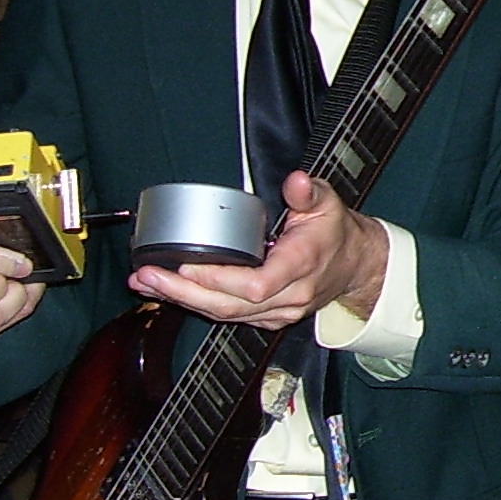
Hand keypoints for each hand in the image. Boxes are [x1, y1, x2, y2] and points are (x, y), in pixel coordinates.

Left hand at [129, 170, 388, 329]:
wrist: (354, 265)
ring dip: (182, 301)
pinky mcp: (267, 319)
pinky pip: (228, 316)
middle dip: (184, 293)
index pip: (257, 284)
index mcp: (302, 265)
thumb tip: (296, 181)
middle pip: (230, 306)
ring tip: (147, 282)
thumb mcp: (328, 204)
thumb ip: (309, 192)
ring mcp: (278, 312)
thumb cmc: (335, 234)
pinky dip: (196, 304)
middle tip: (148, 276)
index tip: (186, 266)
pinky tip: (168, 291)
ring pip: (225, 315)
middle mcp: (290, 296)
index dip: (219, 279)